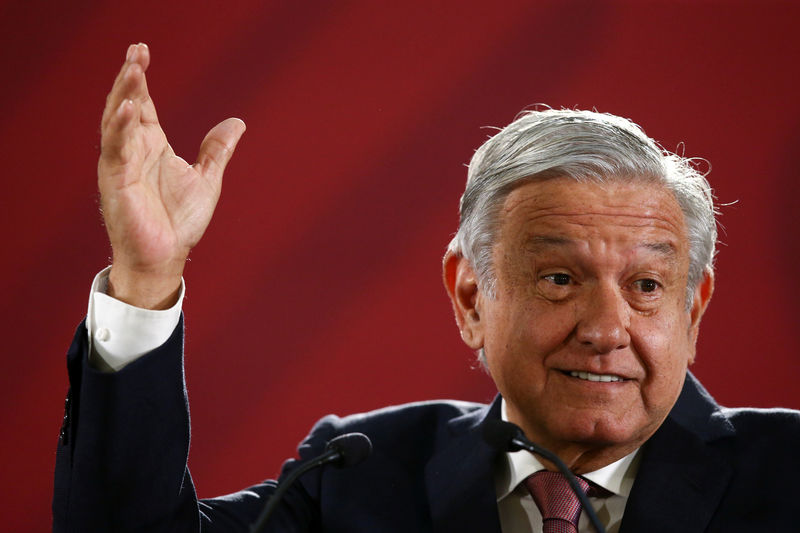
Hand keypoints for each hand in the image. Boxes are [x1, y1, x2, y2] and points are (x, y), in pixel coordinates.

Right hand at [98, 43, 244, 308]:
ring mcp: (121, 164)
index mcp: (151, 147)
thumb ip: (216, 150)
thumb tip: (237, 123)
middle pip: (126, 105)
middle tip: (136, 51)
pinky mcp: (116, 181)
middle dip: (130, 78)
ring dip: (122, 94)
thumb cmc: (180, 222)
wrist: (167, 257)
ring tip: (132, 69)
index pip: (142, 105)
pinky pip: (115, 150)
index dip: (139, 79)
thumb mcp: (206, 179)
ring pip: (116, 122)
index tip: (142, 51)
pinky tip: (128, 108)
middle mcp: (133, 150)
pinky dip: (120, 128)